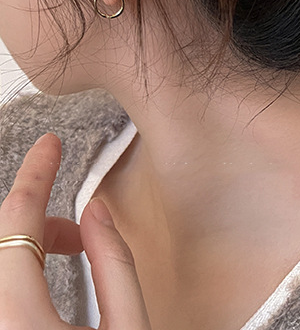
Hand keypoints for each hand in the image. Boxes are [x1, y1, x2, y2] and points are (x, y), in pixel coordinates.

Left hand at [0, 133, 151, 328]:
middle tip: (79, 227)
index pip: (16, 221)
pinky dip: (18, 267)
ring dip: (29, 244)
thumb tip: (97, 212)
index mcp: (18, 320)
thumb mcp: (129, 329)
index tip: (48, 145)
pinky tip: (44, 274)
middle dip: (39, 217)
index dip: (36, 174)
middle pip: (1, 238)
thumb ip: (114, 264)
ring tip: (72, 250)